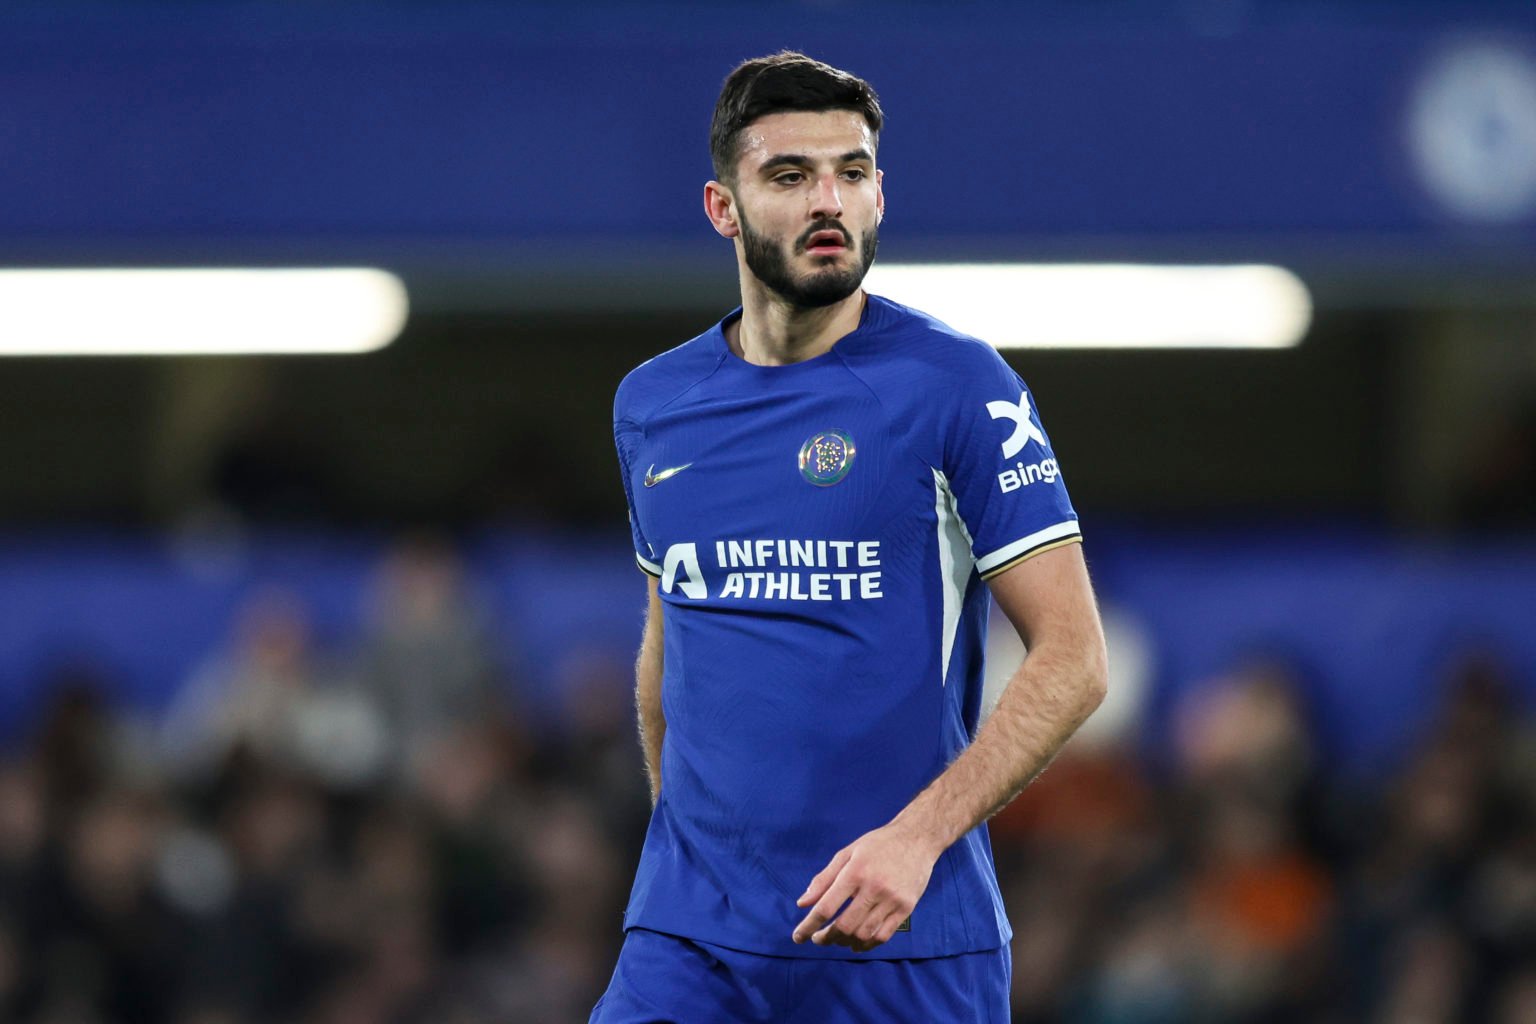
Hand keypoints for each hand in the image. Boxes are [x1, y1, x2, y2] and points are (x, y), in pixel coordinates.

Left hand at [791, 822, 937, 951]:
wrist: (917, 838)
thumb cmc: (878, 845)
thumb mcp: (847, 853)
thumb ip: (824, 879)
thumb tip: (802, 904)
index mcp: (855, 872)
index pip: (827, 907)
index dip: (809, 925)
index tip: (799, 937)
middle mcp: (874, 887)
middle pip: (844, 926)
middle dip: (826, 938)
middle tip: (818, 939)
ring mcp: (892, 900)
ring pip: (863, 934)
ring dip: (845, 943)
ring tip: (837, 940)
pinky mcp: (906, 908)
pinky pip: (883, 936)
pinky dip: (866, 944)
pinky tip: (857, 943)